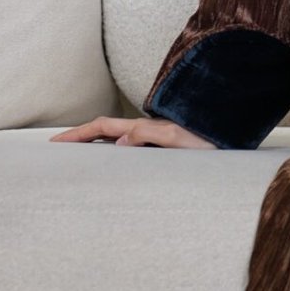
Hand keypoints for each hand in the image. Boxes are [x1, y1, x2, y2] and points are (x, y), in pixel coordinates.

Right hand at [48, 115, 215, 148]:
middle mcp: (148, 131)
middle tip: (57, 149)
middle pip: (105, 131)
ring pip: (117, 140)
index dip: (77, 134)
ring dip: (95, 145)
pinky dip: (113, 153)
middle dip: (80, 138)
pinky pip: (131, 150)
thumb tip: (118, 142)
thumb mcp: (179, 140)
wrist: (235, 140)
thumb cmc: (211, 143)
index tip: (54, 143)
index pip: (102, 127)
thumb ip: (149, 136)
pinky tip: (113, 164)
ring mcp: (155, 139)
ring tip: (76, 157)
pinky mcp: (165, 149)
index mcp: (145, 127)